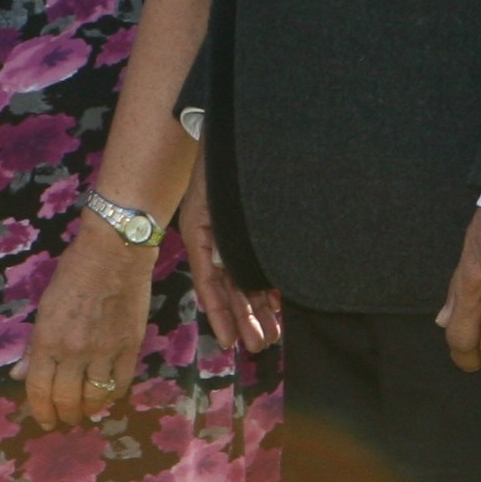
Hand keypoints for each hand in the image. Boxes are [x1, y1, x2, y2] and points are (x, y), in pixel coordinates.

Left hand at [23, 215, 154, 430]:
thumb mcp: (45, 307)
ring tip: (86, 412)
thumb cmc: (74, 272)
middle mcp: (73, 351)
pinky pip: (121, 384)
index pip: (38, 389)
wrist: (115, 252)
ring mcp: (104, 351)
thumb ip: (35, 345)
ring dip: (88, 410)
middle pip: (65, 399)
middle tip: (65, 419)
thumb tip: (20, 375)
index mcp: (47, 339)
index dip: (40, 411)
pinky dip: (113, 396)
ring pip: (94, 397)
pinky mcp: (130, 347)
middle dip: (63, 415)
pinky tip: (108, 396)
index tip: (44, 420)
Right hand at [183, 180, 279, 356]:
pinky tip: (278, 305)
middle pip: (231, 289)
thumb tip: (242, 274)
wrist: (237, 136)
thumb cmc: (220, 166)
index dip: (221, 314)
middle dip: (246, 318)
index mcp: (202, 237)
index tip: (230, 342)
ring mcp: (235, 239)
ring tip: (273, 334)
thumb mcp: (214, 204)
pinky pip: (260, 267)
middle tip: (261, 345)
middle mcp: (218, 243)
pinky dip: (268, 286)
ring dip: (259, 308)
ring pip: (246, 282)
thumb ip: (223, 239)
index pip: (210, 285)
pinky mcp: (252, 235)